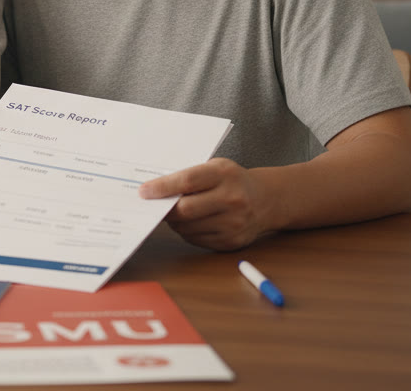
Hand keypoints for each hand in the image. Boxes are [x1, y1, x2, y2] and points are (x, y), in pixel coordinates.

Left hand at [138, 158, 271, 250]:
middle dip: (164, 209)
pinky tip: (191, 222)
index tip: (144, 191)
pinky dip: (187, 231)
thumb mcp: (214, 168)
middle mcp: (232, 199)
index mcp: (225, 175)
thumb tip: (155, 191)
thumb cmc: (232, 180)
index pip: (187, 182)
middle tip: (152, 206)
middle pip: (185, 209)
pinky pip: (197, 239)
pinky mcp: (232, 241)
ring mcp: (234, 223)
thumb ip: (189, 177)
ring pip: (188, 228)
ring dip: (174, 222)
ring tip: (174, 212)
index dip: (162, 188)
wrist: (266, 199)